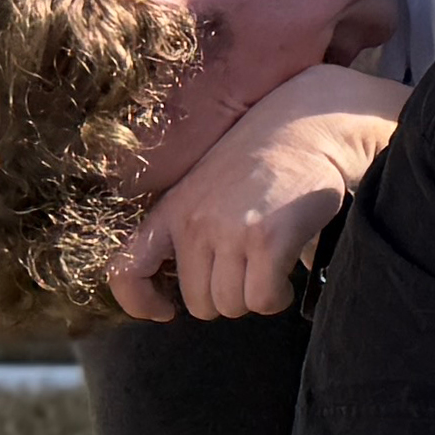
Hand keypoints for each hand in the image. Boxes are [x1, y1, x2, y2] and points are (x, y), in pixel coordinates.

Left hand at [110, 66, 402, 321]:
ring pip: (233, 306)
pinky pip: (264, 299)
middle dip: (228, 296)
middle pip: (199, 304)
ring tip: (271, 267)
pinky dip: (279, 297)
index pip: (126, 271)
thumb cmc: (264, 159)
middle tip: (250, 270)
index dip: (140, 303)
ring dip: (257, 296)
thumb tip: (192, 291)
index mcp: (173, 210)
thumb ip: (192, 228)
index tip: (166, 310)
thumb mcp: (208, 187)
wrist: (309, 124)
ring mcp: (229, 230)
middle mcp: (194, 222)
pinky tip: (288, 274)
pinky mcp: (267, 238)